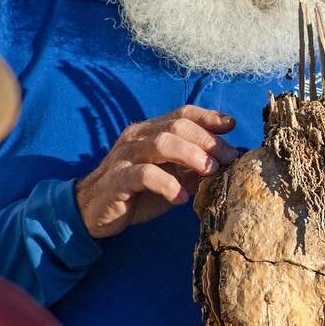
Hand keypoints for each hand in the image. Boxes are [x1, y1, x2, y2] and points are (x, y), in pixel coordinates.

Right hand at [75, 105, 238, 239]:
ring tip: (210, 172)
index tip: (232, 125)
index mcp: (150, 131)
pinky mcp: (117, 179)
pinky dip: (167, 184)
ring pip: (161, 143)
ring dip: (191, 155)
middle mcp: (138, 137)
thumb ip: (194, 169)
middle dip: (207, 140)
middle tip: (227, 159)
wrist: (92, 212)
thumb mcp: (171, 179)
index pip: (182, 114)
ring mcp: (126, 156)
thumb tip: (227, 163)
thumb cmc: (136, 194)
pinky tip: (181, 197)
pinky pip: (144, 175)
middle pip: (177, 126)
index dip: (208, 117)